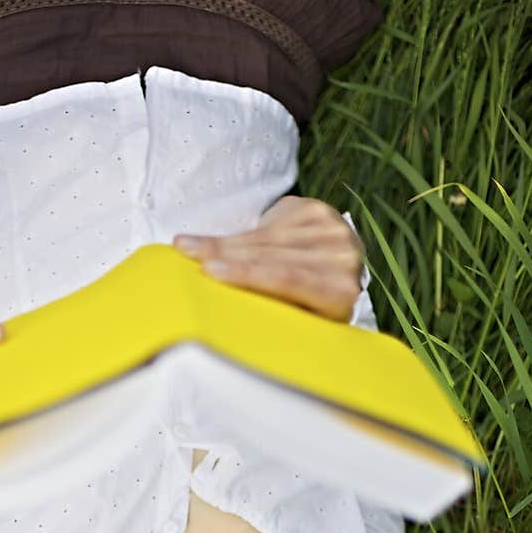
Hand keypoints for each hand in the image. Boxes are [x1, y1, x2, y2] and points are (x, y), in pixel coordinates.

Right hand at [172, 195, 364, 321]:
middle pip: (273, 255)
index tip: (211, 272)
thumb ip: (277, 314)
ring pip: (266, 238)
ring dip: (223, 244)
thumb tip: (228, 316)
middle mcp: (343, 258)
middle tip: (189, 254)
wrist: (336, 271)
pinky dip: (237, 235)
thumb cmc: (310, 309)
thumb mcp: (300, 321)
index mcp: (341, 293)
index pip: (287, 279)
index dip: (247, 273)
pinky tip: (212, 242)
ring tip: (188, 247)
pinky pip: (268, 224)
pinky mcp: (317, 211)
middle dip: (225, 255)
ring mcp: (333, 229)